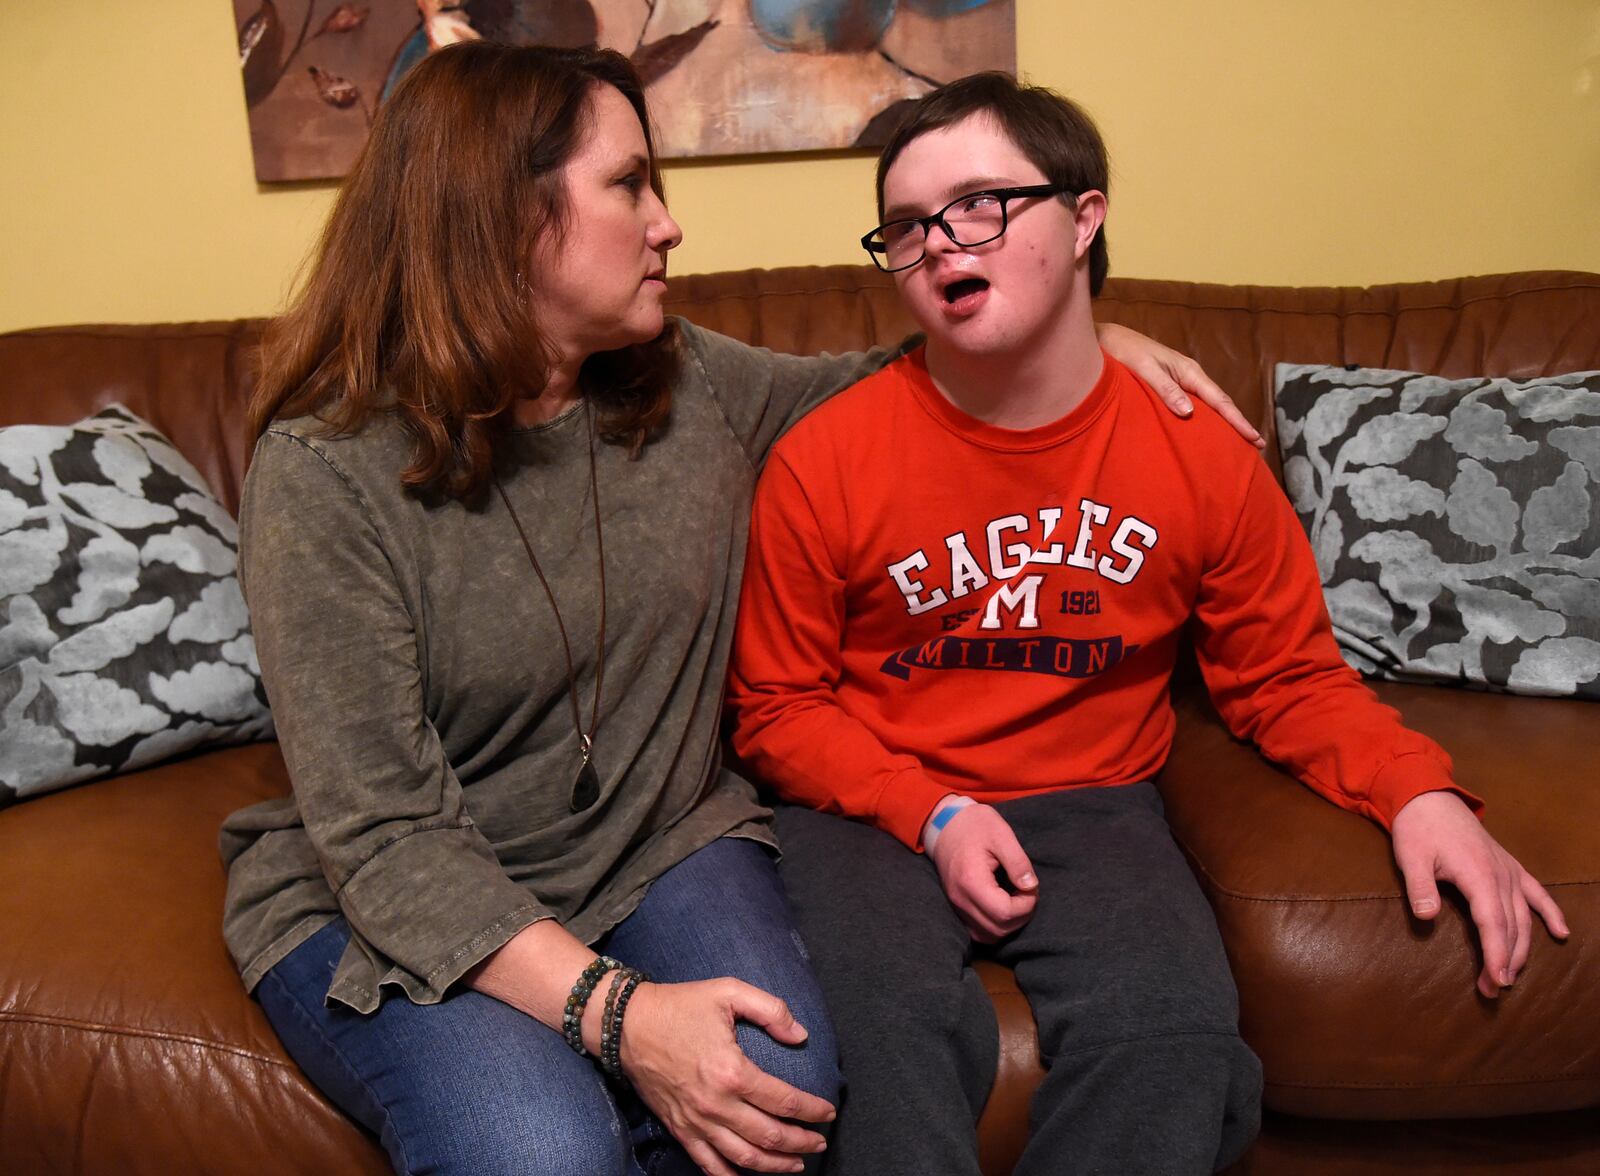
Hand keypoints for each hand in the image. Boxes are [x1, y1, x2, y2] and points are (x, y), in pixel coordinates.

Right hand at [619, 978, 833, 1174]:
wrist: (627, 1024)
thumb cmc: (680, 1005)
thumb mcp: (729, 991)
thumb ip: (771, 1010)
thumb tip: (801, 1035)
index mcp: (732, 1071)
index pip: (784, 1101)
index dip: (812, 1110)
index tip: (828, 1112)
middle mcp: (715, 1104)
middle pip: (770, 1136)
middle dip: (801, 1143)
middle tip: (820, 1143)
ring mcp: (696, 1121)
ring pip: (744, 1158)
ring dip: (775, 1165)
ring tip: (797, 1164)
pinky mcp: (680, 1129)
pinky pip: (709, 1164)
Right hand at [926, 803, 1038, 941]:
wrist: (945, 823)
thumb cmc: (974, 825)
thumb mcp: (1001, 835)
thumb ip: (1018, 862)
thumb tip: (1031, 886)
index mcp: (972, 881)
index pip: (1005, 913)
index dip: (1026, 905)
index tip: (1031, 886)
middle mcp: (960, 899)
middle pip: (997, 930)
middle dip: (1020, 916)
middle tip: (1027, 893)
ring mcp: (956, 905)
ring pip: (987, 936)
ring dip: (1008, 924)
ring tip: (1016, 900)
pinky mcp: (956, 906)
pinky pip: (977, 931)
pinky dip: (995, 926)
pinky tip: (1003, 906)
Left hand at [1095, 321, 1264, 448]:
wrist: (1107, 339)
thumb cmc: (1124, 352)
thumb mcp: (1145, 369)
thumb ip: (1165, 389)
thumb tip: (1189, 412)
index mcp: (1189, 372)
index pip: (1219, 400)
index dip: (1237, 420)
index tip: (1254, 438)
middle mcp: (1190, 376)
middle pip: (1220, 403)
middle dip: (1238, 423)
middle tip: (1257, 445)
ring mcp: (1181, 380)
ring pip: (1209, 404)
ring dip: (1224, 421)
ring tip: (1238, 441)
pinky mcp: (1171, 384)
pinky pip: (1195, 403)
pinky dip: (1206, 417)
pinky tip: (1207, 428)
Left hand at [1390, 790, 1569, 997]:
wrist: (1428, 798)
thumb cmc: (1417, 829)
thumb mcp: (1410, 857)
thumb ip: (1420, 887)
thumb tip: (1426, 917)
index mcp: (1479, 875)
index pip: (1493, 924)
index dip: (1497, 954)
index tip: (1496, 981)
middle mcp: (1501, 875)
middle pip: (1511, 926)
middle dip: (1506, 961)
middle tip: (1494, 989)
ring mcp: (1509, 870)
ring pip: (1524, 916)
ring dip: (1522, 948)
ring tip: (1511, 976)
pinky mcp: (1509, 866)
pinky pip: (1537, 893)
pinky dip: (1550, 913)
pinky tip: (1561, 933)